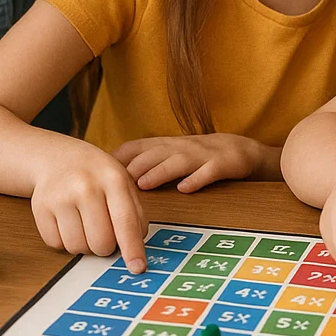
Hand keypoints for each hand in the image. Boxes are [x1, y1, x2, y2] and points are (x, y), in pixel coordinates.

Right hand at [31, 140, 146, 270]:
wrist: (57, 158)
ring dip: (85, 245)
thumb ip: (135, 213)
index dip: (132, 248)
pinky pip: (57, 245)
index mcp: (112, 179)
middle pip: (101, 242)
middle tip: (104, 232)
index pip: (125, 221)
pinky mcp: (40, 208)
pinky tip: (68, 222)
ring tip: (85, 224)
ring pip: (78, 247)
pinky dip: (65, 241)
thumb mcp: (123, 183)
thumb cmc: (96, 175)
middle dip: (106, 246)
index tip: (137, 267)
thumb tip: (136, 248)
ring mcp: (60, 197)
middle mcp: (85, 187)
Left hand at [113, 134, 277, 191]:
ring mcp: (202, 155)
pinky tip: (185, 188)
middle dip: (133, 167)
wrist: (239, 149)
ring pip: (178, 161)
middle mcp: (180, 147)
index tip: (97, 173)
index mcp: (165, 146)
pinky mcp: (222, 164)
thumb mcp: (168, 155)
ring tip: (143, 184)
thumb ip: (143, 162)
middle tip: (113, 185)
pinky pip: (208, 171)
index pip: (136, 147)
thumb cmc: (197, 156)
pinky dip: (197, 179)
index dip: (117, 159)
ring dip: (159, 171)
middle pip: (153, 154)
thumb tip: (108, 179)